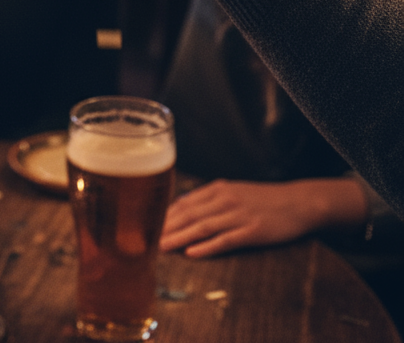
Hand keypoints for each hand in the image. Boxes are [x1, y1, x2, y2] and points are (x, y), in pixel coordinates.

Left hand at [160, 177, 368, 256]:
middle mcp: (224, 200)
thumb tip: (182, 208)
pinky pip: (226, 239)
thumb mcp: (233, 192)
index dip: (164, 215)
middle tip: (146, 239)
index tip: (146, 225)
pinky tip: (192, 253)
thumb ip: (209, 200)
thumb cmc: (263, 199)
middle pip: (189, 214)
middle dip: (165, 227)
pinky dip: (207, 246)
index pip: (184, 203)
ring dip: (179, 237)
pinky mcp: (252, 231)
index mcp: (218, 190)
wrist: (297, 202)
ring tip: (161, 247)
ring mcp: (238, 215)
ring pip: (202, 226)